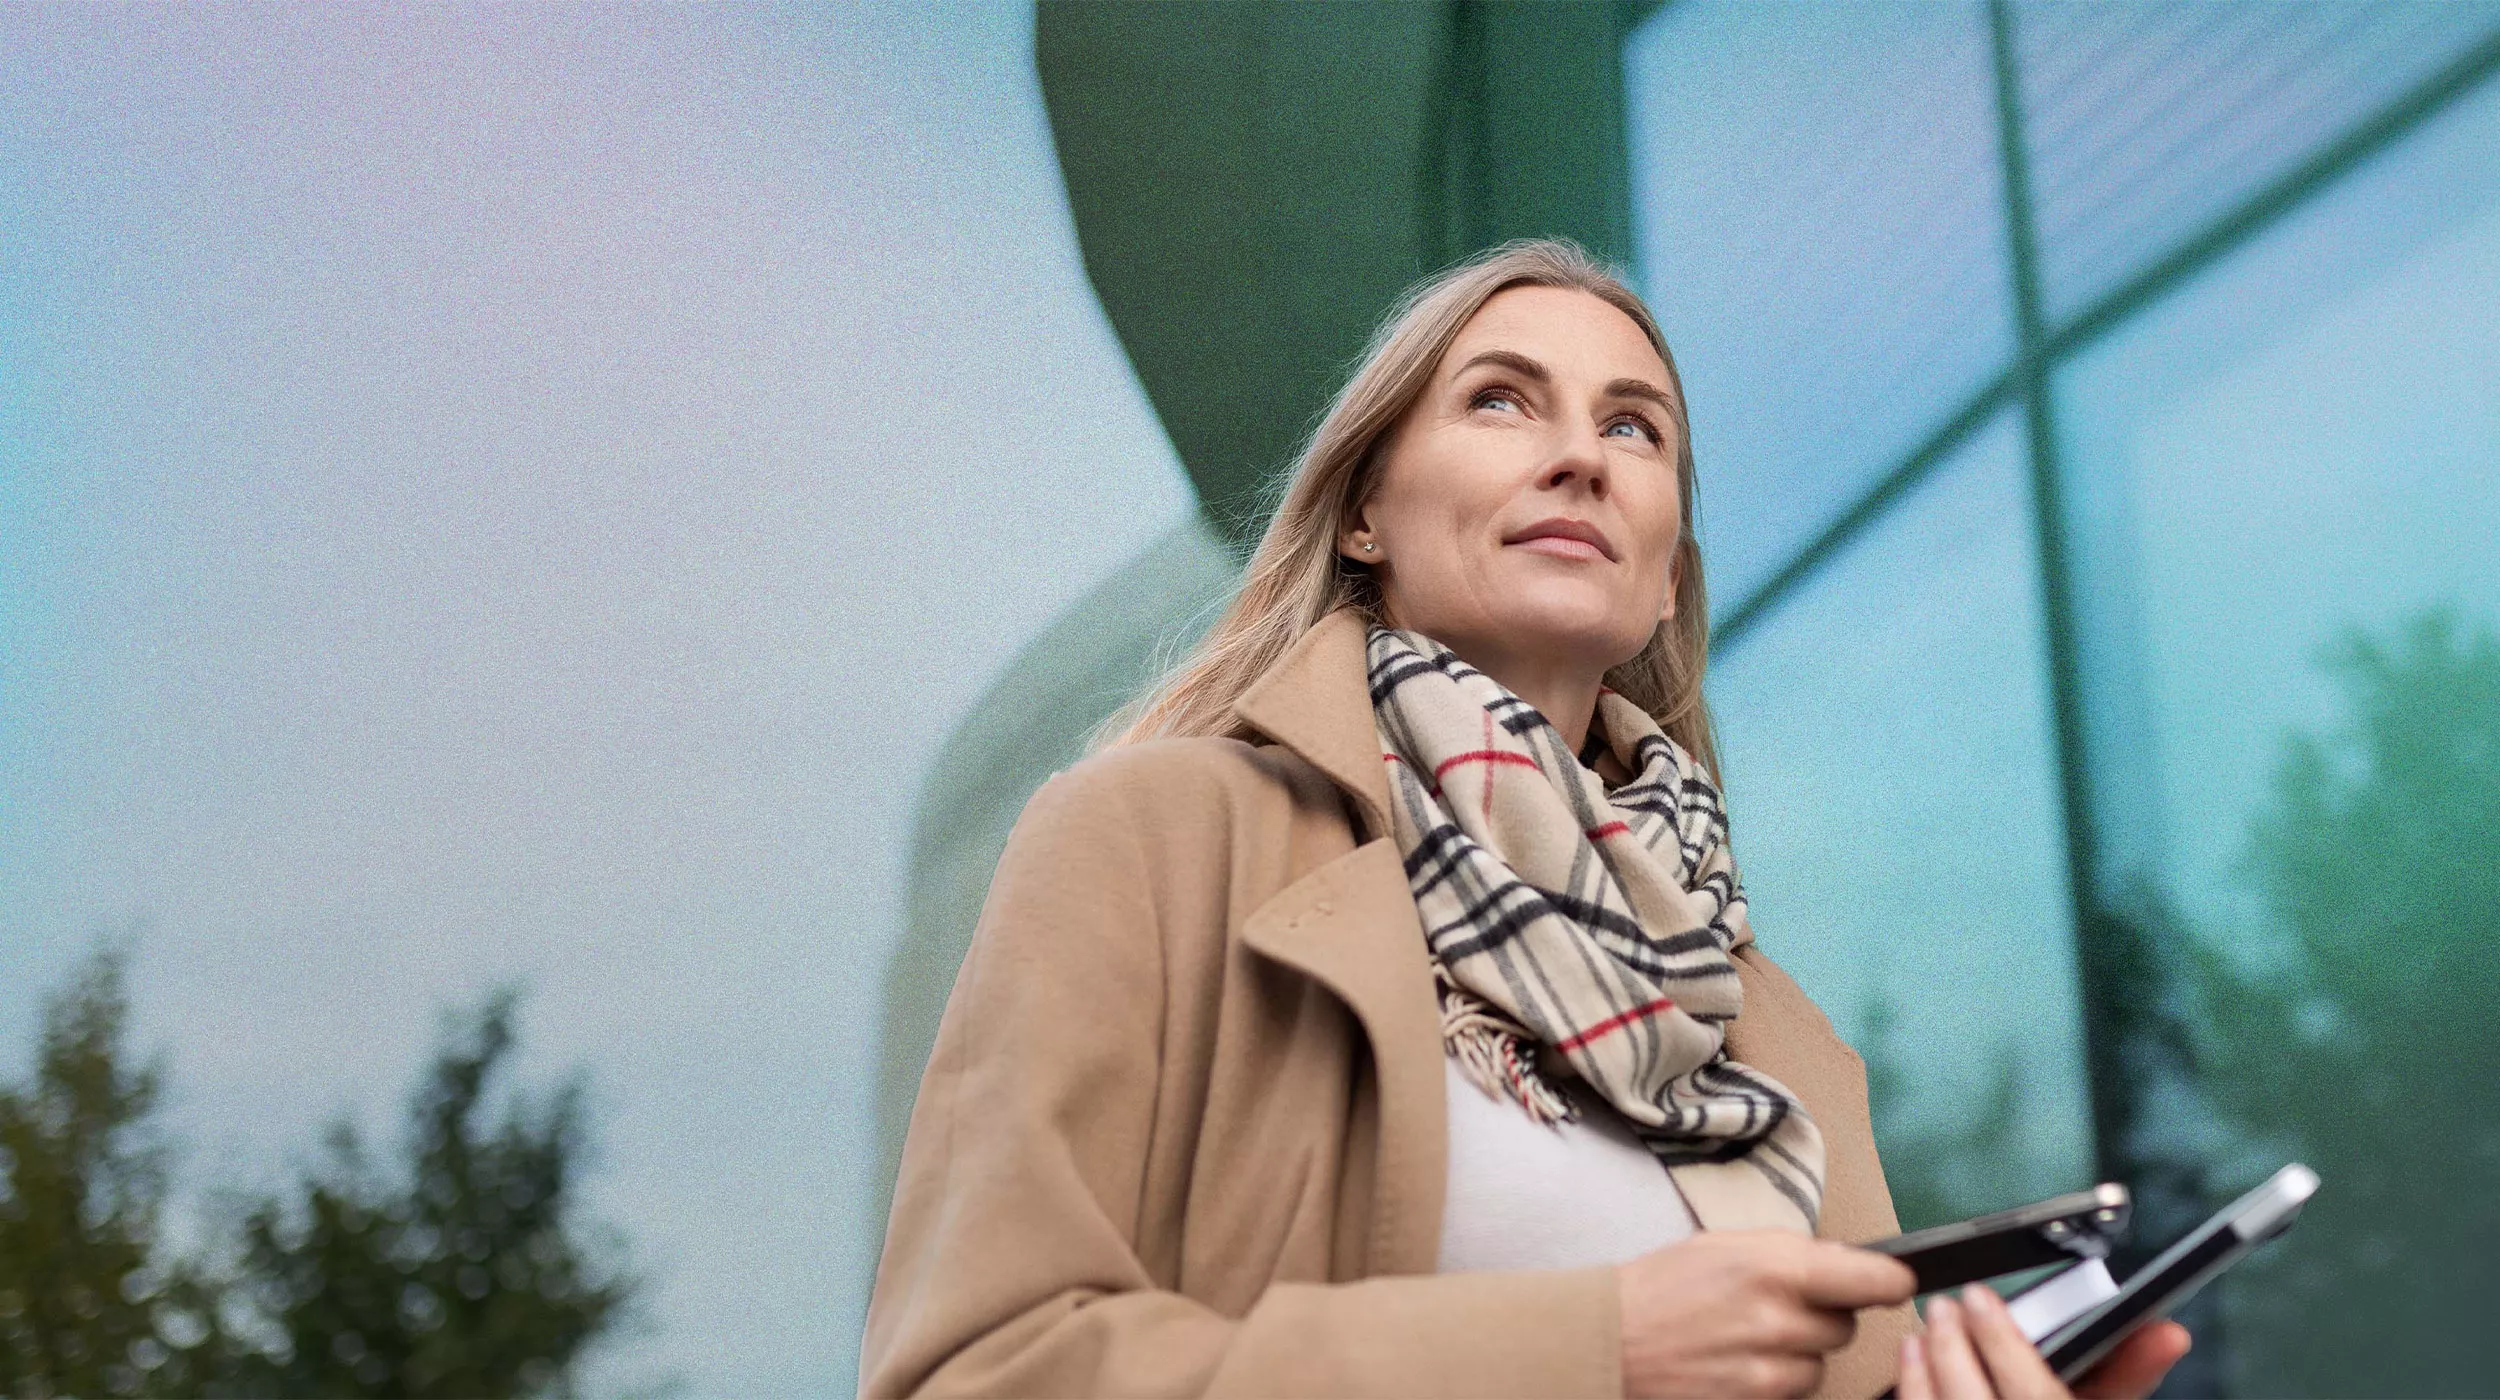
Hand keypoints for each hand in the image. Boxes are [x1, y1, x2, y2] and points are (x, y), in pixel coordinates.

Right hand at [1617, 1231, 1915, 1397]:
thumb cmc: (1662, 1285)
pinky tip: (1739, 1363)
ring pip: (1821, 1365)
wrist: (1609, 1339)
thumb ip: (1792, 1252)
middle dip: (1822, 1316)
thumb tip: (1850, 1261)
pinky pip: (1795, 1393)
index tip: (1896, 1282)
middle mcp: (1779, 1320)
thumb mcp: (1726, 1244)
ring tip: (1749, 1337)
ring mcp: (1769, 1370)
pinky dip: (1777, 1381)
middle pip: (1846, 1326)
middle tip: (1779, 1306)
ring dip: (1799, 1353)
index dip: (1890, 1281)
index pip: (1874, 1280)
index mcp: (1776, 1266)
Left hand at [1895, 1284, 2191, 1399]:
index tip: (1981, 1298)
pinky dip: (1913, 1388)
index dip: (2005, 1346)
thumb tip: (2168, 1332)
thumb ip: (2129, 1374)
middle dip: (1953, 1348)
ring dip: (1926, 1367)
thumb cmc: (2055, 1399)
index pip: (2037, 1398)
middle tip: (1946, 1305)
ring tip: (1927, 1328)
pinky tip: (1912, 1361)